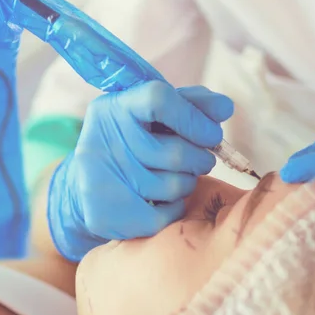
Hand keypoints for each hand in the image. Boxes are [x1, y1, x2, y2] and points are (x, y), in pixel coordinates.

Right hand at [48, 81, 233, 260]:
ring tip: (174, 176)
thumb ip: (193, 104)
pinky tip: (162, 199)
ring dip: (186, 183)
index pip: (159, 100)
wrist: (89, 183)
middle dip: (199, 159)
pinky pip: (164, 215)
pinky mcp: (103, 212)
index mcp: (117, 104)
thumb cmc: (136, 140)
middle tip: (198, 158)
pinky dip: (173, 208)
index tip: (211, 134)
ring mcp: (99, 175)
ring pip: (174, 186)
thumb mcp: (158, 114)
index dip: (194, 118)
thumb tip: (225, 108)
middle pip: (176, 153)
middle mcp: (102, 136)